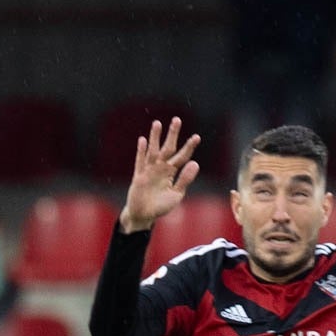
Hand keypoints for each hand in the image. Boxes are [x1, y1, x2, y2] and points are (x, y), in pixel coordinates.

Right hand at [121, 117, 200, 232]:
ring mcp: (149, 171)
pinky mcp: (139, 177)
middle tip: (177, 120)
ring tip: (157, 123)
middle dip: (172, 135)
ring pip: (153, 151)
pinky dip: (141, 152)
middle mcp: (160, 169)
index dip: (188, 147)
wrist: (143, 216)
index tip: (196, 137)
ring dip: (155, 138)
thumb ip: (185, 179)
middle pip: (167, 149)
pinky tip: (143, 140)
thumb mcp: (176, 194)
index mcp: (171, 172)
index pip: (182, 157)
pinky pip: (140, 162)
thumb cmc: (161, 206)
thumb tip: (195, 163)